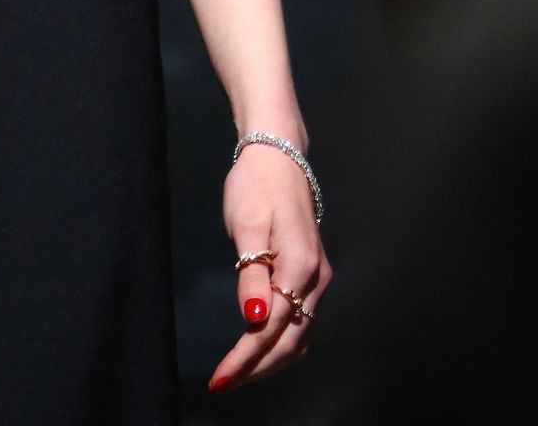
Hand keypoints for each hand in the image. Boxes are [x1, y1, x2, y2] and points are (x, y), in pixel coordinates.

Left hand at [207, 142, 331, 392]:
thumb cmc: (256, 184)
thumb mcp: (248, 224)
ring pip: (299, 335)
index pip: (273, 327)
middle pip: (290, 340)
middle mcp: (316, 279)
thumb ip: (253, 274)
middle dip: (257, 367)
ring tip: (236, 375)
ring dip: (269, 360)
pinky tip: (259, 350)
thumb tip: (255, 321)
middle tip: (223, 382)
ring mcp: (317, 278)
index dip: (246, 357)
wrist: (278, 155)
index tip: (220, 377)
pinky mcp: (311, 275)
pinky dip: (279, 343)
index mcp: (301, 267)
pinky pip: (300, 322)